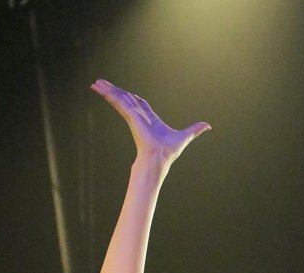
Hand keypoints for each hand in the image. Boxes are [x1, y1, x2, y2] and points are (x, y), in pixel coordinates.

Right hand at [91, 80, 210, 164]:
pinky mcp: (131, 117)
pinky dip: (110, 95)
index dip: (133, 97)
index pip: (139, 104)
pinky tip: (100, 89)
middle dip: (115, 91)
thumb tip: (208, 126)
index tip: (127, 93)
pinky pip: (119, 103)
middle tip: (102, 84)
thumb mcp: (185, 137)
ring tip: (96, 83)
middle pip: (126, 99)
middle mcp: (140, 116)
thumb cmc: (169, 152)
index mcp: (150, 119)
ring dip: (108, 90)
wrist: (160, 159)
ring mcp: (134, 116)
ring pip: (119, 99)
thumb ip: (194, 130)